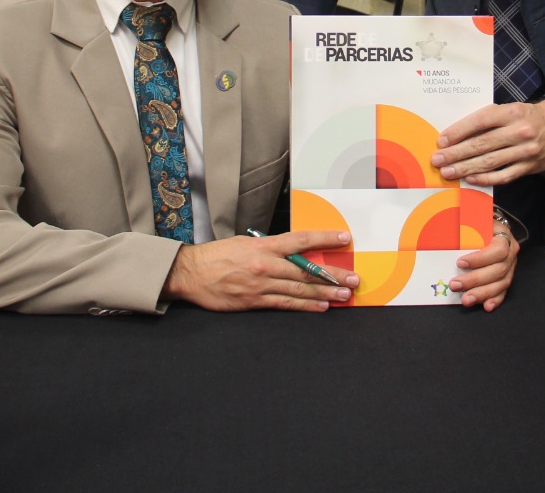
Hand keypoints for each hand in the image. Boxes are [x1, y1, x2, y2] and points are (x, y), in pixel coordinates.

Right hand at [161, 230, 358, 311]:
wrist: (191, 273)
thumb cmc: (216, 255)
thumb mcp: (245, 244)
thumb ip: (269, 248)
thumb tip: (293, 252)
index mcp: (264, 246)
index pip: (301, 240)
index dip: (324, 239)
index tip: (344, 239)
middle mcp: (265, 264)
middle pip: (306, 269)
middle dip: (333, 275)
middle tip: (353, 278)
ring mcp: (261, 285)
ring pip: (299, 289)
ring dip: (325, 293)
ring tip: (344, 295)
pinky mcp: (254, 301)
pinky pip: (285, 303)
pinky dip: (305, 306)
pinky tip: (321, 307)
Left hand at [431, 101, 544, 185]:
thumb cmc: (527, 116)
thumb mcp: (509, 109)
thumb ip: (488, 120)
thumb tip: (457, 134)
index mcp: (511, 113)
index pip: (480, 121)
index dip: (459, 131)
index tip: (442, 141)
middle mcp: (519, 131)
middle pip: (482, 144)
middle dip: (457, 153)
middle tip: (438, 160)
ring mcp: (525, 150)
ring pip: (491, 162)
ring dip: (466, 168)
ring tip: (448, 172)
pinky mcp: (529, 166)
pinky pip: (504, 175)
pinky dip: (486, 179)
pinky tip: (471, 180)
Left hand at [450, 223, 519, 311]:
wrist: (488, 226)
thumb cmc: (477, 222)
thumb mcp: (472, 217)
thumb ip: (463, 222)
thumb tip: (443, 226)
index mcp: (503, 236)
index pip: (498, 250)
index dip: (480, 259)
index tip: (460, 262)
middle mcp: (510, 253)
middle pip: (498, 270)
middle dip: (475, 280)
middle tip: (454, 284)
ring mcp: (510, 267)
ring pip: (501, 284)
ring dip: (482, 293)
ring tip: (465, 299)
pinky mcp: (506, 278)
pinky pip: (503, 291)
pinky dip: (495, 300)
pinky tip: (486, 306)